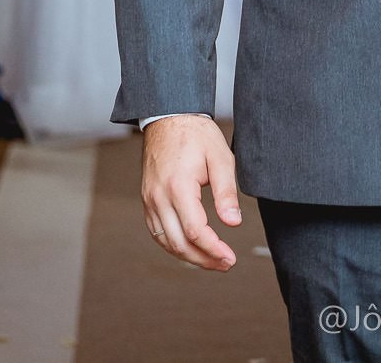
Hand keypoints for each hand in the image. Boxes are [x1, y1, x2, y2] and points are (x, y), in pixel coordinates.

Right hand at [140, 114, 241, 270]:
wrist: (169, 117)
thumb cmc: (196, 134)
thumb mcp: (220, 158)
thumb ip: (227, 193)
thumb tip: (233, 223)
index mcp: (178, 186)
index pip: (194, 231)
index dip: (213, 249)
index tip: (230, 257)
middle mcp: (159, 197)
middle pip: (178, 243)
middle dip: (203, 260)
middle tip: (225, 264)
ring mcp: (150, 199)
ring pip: (165, 241)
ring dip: (188, 256)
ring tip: (211, 261)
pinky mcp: (147, 199)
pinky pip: (157, 231)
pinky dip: (173, 245)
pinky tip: (190, 247)